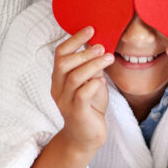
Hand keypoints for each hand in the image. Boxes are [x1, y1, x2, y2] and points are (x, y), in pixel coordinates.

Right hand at [51, 27, 111, 153]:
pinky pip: (81, 95)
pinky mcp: (76, 113)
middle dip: (84, 52)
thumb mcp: (91, 82)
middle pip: (63, 63)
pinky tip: (102, 81)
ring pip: (74, 77)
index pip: (60, 54)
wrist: (85, 137)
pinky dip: (93, 84)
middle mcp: (58, 88)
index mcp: (59, 78)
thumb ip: (91, 66)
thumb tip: (100, 44)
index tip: (90, 29)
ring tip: (108, 59)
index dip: (74, 39)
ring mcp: (65, 101)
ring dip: (93, 65)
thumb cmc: (89, 107)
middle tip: (102, 47)